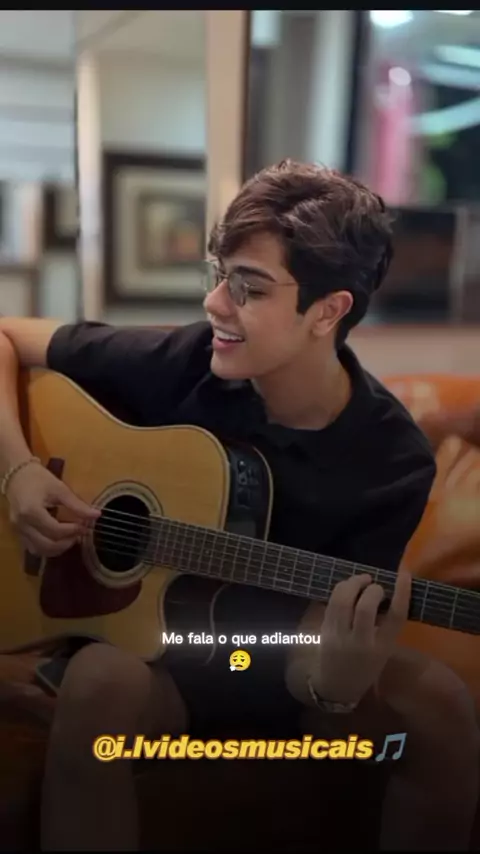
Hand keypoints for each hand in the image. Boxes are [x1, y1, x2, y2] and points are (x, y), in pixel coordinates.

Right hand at [6, 462, 100, 556]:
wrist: (17, 474)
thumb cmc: (39, 479)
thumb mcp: (59, 488)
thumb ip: (77, 504)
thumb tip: (97, 515)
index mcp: (31, 511)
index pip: (55, 530)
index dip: (73, 530)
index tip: (86, 526)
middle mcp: (22, 524)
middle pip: (47, 544)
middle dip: (67, 543)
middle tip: (80, 534)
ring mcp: (18, 530)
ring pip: (39, 550)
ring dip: (58, 549)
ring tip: (72, 538)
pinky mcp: (18, 533)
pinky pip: (33, 548)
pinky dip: (48, 548)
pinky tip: (59, 540)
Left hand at [309, 570, 410, 705]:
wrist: (337, 687)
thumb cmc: (365, 668)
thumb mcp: (383, 652)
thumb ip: (386, 627)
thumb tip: (386, 595)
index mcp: (382, 649)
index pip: (395, 617)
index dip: (401, 593)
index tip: (404, 575)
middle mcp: (361, 643)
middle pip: (366, 607)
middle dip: (372, 589)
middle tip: (375, 584)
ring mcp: (340, 637)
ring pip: (343, 602)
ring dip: (353, 584)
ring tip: (361, 580)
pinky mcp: (325, 631)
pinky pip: (331, 604)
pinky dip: (340, 590)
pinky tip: (347, 588)